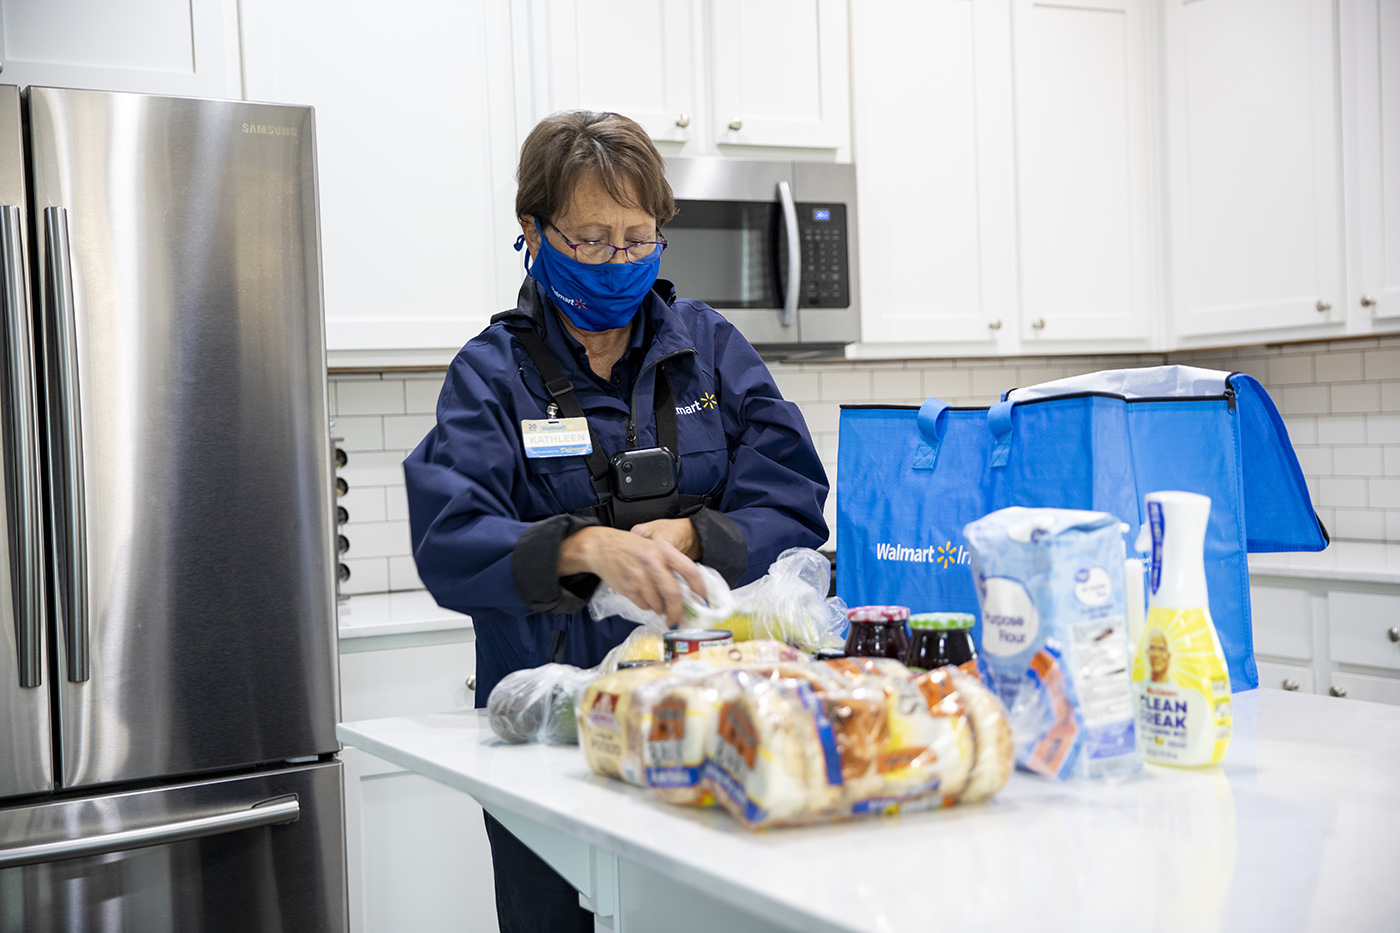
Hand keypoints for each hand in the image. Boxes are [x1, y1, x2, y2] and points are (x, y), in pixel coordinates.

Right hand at [557, 526, 706, 626]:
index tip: (703, 601)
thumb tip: (687, 590)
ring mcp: (639, 577)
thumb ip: (669, 563)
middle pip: (673, 595)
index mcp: (664, 550)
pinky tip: (642, 596)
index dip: (700, 588)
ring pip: (657, 604)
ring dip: (659, 609)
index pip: (689, 570)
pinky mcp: (628, 588)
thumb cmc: (630, 547)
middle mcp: (653, 563)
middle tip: (677, 619)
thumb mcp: (653, 547)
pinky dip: (646, 606)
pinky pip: (643, 605)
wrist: (600, 547)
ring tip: (656, 602)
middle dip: (677, 612)